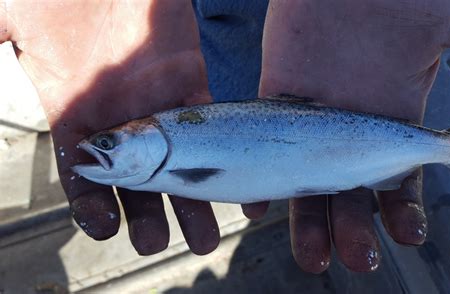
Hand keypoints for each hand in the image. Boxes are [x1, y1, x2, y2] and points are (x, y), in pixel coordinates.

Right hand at [1, 0, 219, 254]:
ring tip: (203, 239)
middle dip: (148, 216)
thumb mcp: (9, 22)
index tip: (103, 228)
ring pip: (178, 165)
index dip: (92, 204)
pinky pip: (208, 129)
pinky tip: (234, 192)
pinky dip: (222, 161)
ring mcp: (156, 105)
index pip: (82, 175)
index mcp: (76, 114)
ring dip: (190, 203)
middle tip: (156, 244)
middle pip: (136, 181)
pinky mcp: (190, 84)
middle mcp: (118, 119)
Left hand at [253, 0, 449, 271]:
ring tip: (313, 256)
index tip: (407, 235)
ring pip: (308, 183)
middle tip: (356, 259)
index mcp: (393, 120)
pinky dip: (261, 181)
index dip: (401, 212)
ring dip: (309, 221)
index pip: (397, 182)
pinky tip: (259, 209)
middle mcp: (351, 129)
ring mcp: (312, 119)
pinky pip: (266, 149)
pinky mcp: (277, 102)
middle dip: (353, 229)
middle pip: (350, 194)